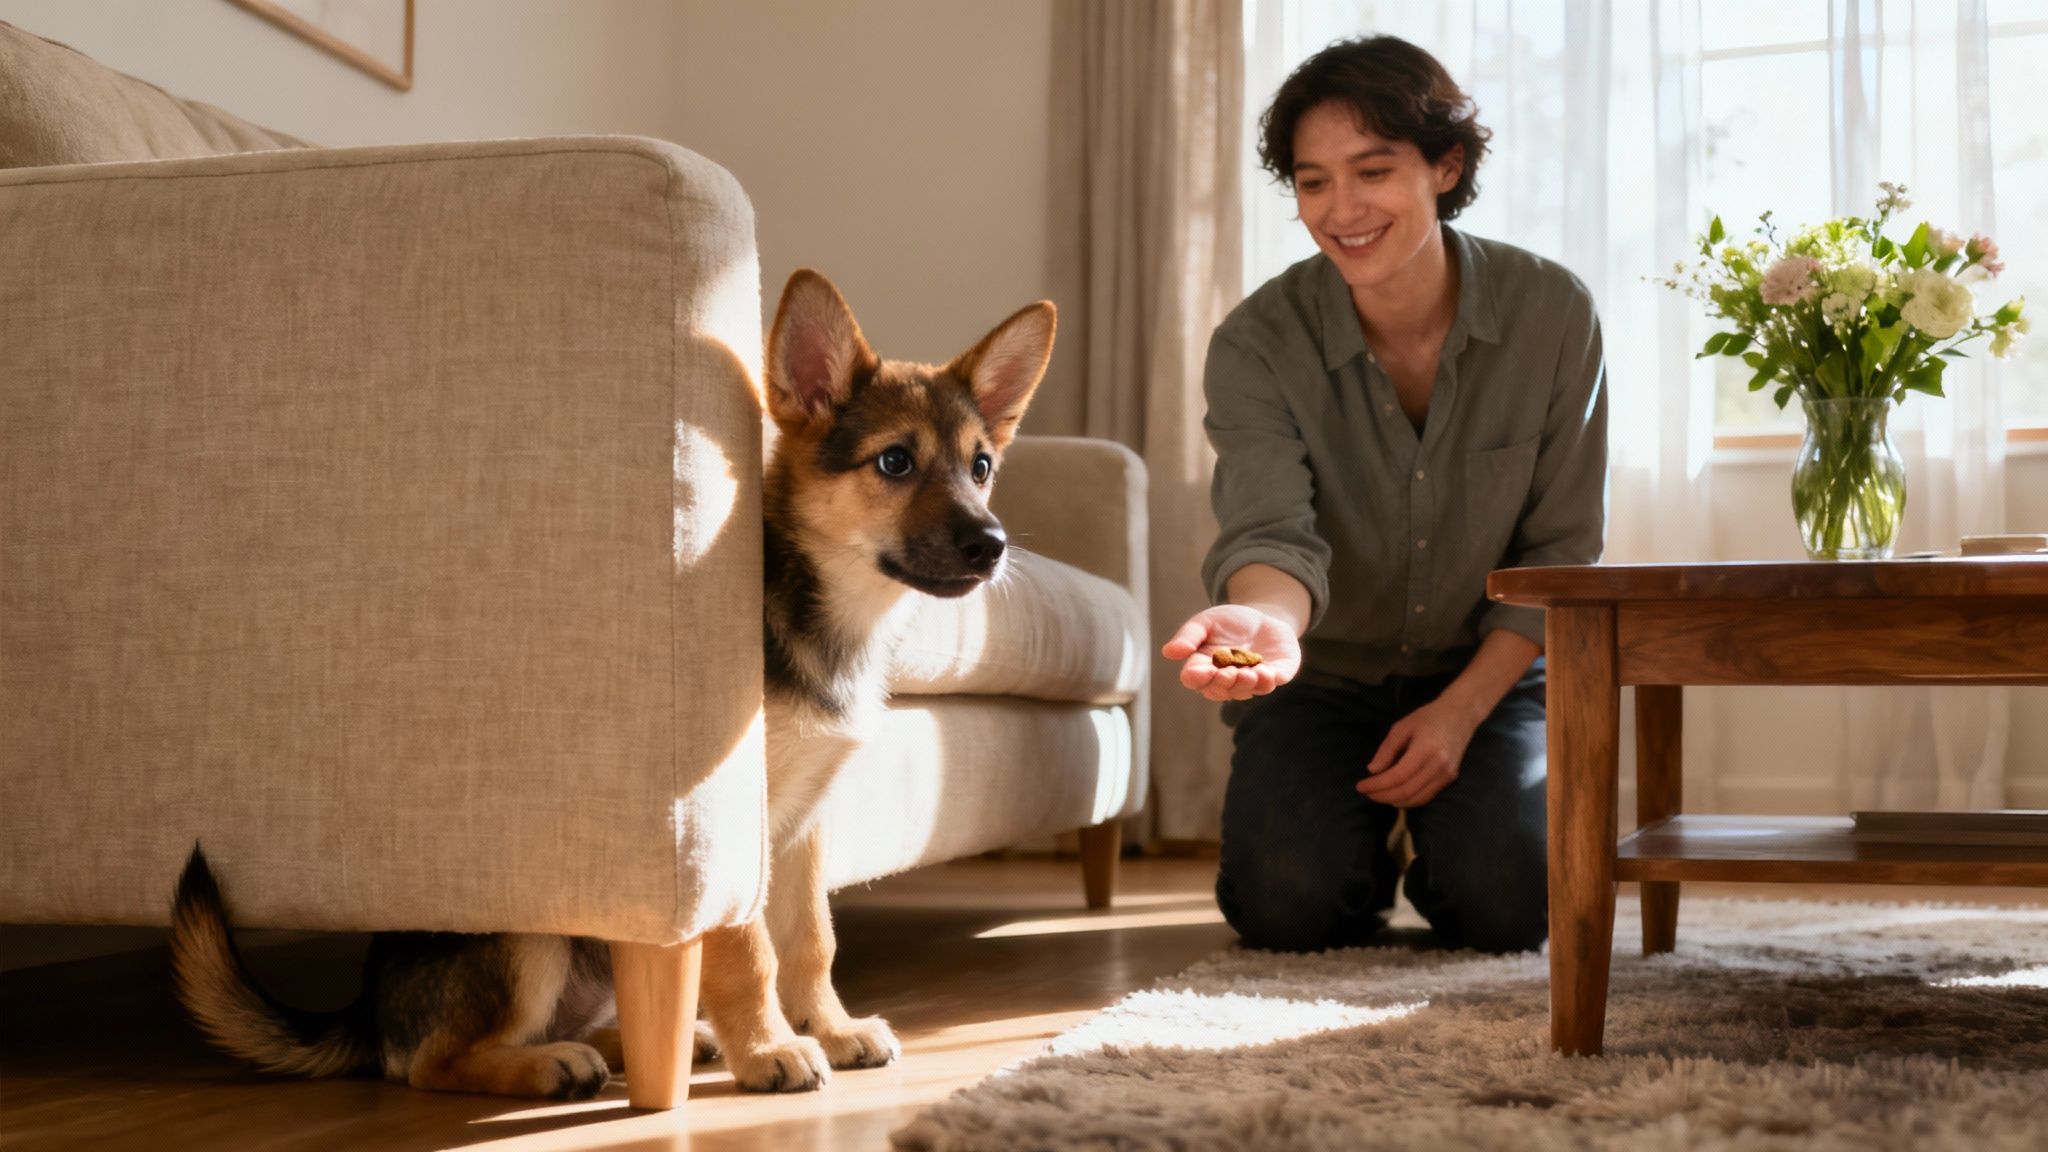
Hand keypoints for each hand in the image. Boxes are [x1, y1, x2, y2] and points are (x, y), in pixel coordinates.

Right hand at [1161, 605, 1300, 702]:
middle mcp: (1225, 680)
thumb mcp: (1206, 621)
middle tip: (1228, 674)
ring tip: (1249, 675)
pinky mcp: (1273, 677)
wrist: (1263, 618)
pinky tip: (1266, 672)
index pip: (1194, 678)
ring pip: (1244, 692)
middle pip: (1218, 690)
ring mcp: (1249, 682)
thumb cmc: (1229, 621)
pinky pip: (1268, 686)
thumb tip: (1168, 652)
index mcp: (1204, 666)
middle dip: (1223, 684)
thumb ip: (1189, 636)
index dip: (1197, 678)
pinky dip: (1267, 682)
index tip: (1203, 671)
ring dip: (1245, 686)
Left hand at [1357, 696, 1478, 808]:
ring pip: (1417, 798)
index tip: (1360, 786)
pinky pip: (1427, 796)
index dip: (1377, 785)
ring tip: (1378, 795)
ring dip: (1395, 801)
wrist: (1460, 715)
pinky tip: (1396, 796)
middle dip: (1383, 796)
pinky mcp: (1450, 778)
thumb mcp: (1402, 726)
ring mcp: (1447, 774)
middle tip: (1367, 793)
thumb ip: (1387, 749)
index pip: (1398, 776)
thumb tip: (1373, 770)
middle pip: (1407, 791)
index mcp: (1425, 749)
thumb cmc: (1428, 717)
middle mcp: (1439, 765)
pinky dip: (1409, 800)